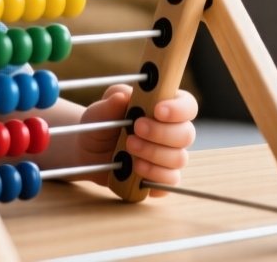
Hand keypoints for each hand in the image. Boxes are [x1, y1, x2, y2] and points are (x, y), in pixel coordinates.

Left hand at [75, 85, 196, 192]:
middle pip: (187, 134)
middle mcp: (172, 132)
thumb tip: (122, 96)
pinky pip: (170, 181)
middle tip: (137, 128)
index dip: (179, 108)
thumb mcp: (101, 108)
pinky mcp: (161, 178)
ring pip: (179, 158)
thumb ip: (111, 102)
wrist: (88, 151)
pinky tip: (136, 167)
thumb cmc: (101, 124)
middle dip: (161, 132)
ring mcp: (168, 157)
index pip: (187, 105)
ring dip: (154, 153)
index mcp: (165, 108)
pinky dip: (154, 174)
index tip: (158, 110)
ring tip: (129, 146)